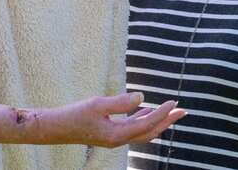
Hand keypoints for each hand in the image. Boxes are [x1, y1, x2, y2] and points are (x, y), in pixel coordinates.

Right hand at [31, 92, 185, 146]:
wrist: (54, 128)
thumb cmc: (73, 115)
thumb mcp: (97, 104)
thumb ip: (120, 102)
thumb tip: (141, 97)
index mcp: (117, 135)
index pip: (147, 124)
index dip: (162, 113)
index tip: (174, 101)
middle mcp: (118, 140)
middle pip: (150, 132)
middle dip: (167, 121)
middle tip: (184, 111)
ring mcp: (114, 138)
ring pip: (142, 131)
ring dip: (158, 121)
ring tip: (171, 110)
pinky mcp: (109, 134)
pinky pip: (133, 129)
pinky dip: (144, 120)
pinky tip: (146, 110)